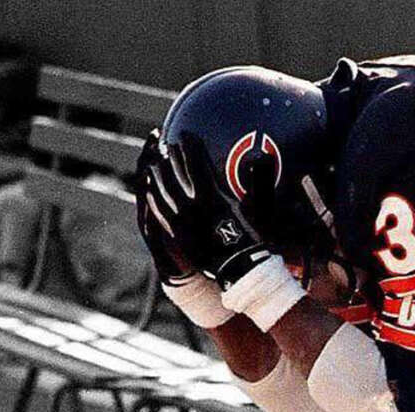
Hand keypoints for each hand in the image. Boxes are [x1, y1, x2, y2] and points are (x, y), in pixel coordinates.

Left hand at [139, 133, 273, 287]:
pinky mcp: (176, 234)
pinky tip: (150, 189)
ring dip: (157, 173)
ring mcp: (181, 222)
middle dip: (170, 156)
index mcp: (211, 197)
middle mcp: (192, 207)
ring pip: (162, 191)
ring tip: (154, 162)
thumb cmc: (252, 241)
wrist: (239, 272)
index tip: (187, 136)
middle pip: (174, 174)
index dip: (190, 147)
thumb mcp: (258, 210)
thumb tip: (264, 157)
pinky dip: (154, 197)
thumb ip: (257, 181)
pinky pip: (159, 212)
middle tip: (167, 144)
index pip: (195, 163)